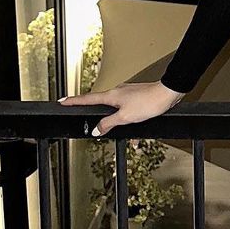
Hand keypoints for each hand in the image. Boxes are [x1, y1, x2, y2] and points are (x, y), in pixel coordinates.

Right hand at [58, 81, 184, 136]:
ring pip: (116, 111)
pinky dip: (129, 122)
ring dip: (118, 123)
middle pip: (101, 105)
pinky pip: (128, 112)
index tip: (61, 101)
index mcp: (111, 95)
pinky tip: (136, 135)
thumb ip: (108, 124)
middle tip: (87, 119)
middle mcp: (118, 93)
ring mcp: (128, 94)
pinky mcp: (137, 98)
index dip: (73, 101)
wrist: (168, 94)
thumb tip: (96, 129)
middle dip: (97, 116)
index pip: (87, 99)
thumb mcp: (125, 117)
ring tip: (122, 135)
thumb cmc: (148, 102)